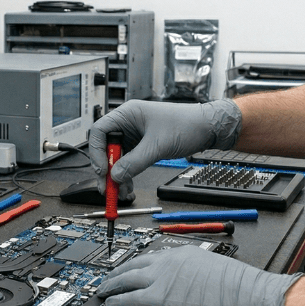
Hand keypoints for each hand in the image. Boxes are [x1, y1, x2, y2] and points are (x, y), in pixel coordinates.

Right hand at [86, 99, 242, 199]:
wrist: (207, 128)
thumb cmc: (186, 124)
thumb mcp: (157, 146)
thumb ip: (134, 162)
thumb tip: (116, 176)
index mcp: (127, 114)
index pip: (99, 131)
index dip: (97, 151)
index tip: (102, 170)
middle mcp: (127, 123)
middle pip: (106, 147)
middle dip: (106, 168)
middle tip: (106, 186)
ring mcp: (134, 135)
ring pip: (116, 157)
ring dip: (116, 175)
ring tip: (119, 191)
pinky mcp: (141, 146)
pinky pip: (127, 162)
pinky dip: (126, 174)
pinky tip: (128, 186)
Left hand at [97, 244, 301, 305]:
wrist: (252, 298)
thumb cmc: (243, 290)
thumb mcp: (214, 271)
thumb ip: (195, 274)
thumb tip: (189, 286)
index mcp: (184, 252)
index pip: (153, 256)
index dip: (137, 264)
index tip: (130, 268)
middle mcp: (170, 260)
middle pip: (134, 264)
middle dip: (118, 271)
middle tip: (108, 277)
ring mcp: (163, 277)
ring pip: (126, 278)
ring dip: (111, 285)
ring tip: (102, 290)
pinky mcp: (160, 297)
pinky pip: (130, 298)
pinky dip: (117, 301)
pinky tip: (110, 304)